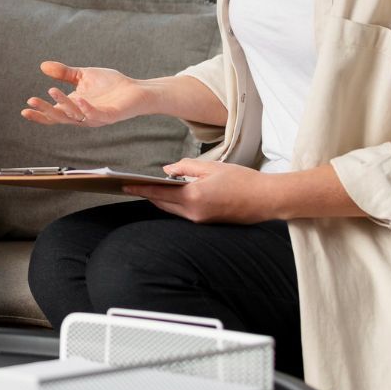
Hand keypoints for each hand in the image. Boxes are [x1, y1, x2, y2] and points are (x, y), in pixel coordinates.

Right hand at [21, 61, 150, 126]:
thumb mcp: (83, 75)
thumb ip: (64, 73)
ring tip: (52, 90)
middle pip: (59, 118)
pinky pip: (95, 115)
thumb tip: (42, 66)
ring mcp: (95, 117)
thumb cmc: (111, 84)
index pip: (53, 115)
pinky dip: (86, 108)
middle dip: (45, 110)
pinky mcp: (109, 116)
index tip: (24, 110)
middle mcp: (82, 116)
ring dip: (63, 105)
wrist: (136, 90)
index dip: (39, 114)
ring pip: (74, 116)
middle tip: (32, 101)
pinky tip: (79, 99)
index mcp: (74, 108)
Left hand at [124, 159, 276, 223]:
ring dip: (160, 199)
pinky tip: (170, 195)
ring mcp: (200, 220)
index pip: (158, 192)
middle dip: (147, 194)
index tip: (123, 185)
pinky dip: (173, 204)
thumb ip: (186, 166)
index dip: (139, 188)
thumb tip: (167, 170)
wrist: (267, 200)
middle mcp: (193, 213)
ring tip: (147, 188)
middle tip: (130, 185)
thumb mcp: (212, 167)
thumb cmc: (242, 180)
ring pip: (172, 209)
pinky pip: (183, 213)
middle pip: (162, 203)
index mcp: (193, 197)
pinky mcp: (207, 222)